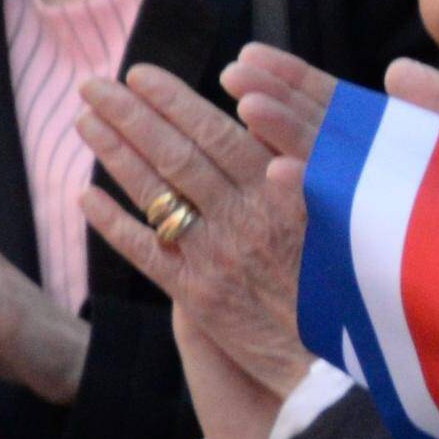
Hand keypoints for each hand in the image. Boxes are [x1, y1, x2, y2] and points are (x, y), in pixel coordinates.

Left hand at [75, 67, 317, 407]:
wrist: (342, 364)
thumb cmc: (353, 283)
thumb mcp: (345, 215)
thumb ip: (303, 169)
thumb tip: (261, 116)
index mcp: (285, 193)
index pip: (219, 132)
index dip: (175, 101)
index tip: (142, 74)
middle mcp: (247, 219)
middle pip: (178, 153)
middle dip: (131, 114)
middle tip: (94, 85)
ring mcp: (217, 256)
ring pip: (155, 193)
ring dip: (114, 152)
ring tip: (84, 119)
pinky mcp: (197, 295)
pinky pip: (144, 251)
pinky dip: (111, 222)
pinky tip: (86, 195)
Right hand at [241, 45, 438, 307]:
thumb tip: (390, 74)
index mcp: (429, 131)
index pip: (355, 103)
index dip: (305, 83)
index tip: (253, 58)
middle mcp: (409, 167)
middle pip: (333, 133)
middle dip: (282, 105)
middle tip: (233, 77)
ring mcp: (411, 204)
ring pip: (339, 171)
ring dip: (293, 143)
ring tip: (248, 111)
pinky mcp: (424, 238)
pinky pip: (368, 217)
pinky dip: (329, 197)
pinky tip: (289, 174)